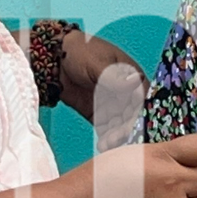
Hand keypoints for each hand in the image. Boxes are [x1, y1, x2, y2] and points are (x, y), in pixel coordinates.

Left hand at [59, 31, 147, 149]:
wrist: (53, 59)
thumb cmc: (80, 51)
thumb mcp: (98, 62)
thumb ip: (115, 76)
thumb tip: (135, 80)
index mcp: (131, 76)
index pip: (142, 97)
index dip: (141, 112)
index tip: (136, 125)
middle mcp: (125, 93)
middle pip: (133, 115)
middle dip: (128, 128)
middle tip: (117, 138)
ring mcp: (112, 105)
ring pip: (121, 125)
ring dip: (117, 137)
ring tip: (107, 144)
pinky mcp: (98, 114)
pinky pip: (107, 129)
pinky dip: (107, 138)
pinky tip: (103, 146)